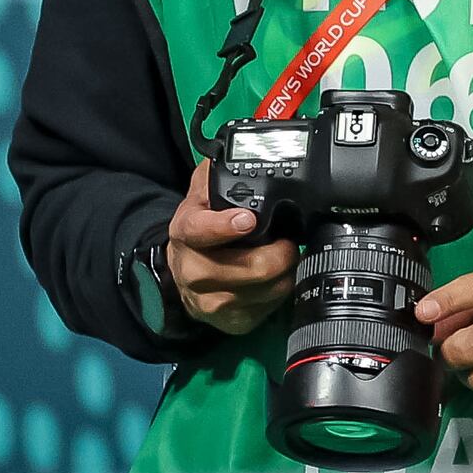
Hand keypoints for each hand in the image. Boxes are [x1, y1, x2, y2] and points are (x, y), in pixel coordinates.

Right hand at [164, 160, 296, 335]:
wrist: (182, 269)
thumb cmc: (201, 224)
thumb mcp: (203, 190)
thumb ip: (220, 169)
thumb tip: (248, 150)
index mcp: (185, 232)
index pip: (200, 231)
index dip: (224, 227)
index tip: (248, 220)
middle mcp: (193, 270)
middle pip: (249, 269)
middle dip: (280, 252)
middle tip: (290, 239)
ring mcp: (210, 300)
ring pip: (265, 291)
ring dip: (286, 272)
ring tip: (287, 255)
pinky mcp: (228, 321)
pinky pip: (267, 310)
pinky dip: (280, 292)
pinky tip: (279, 278)